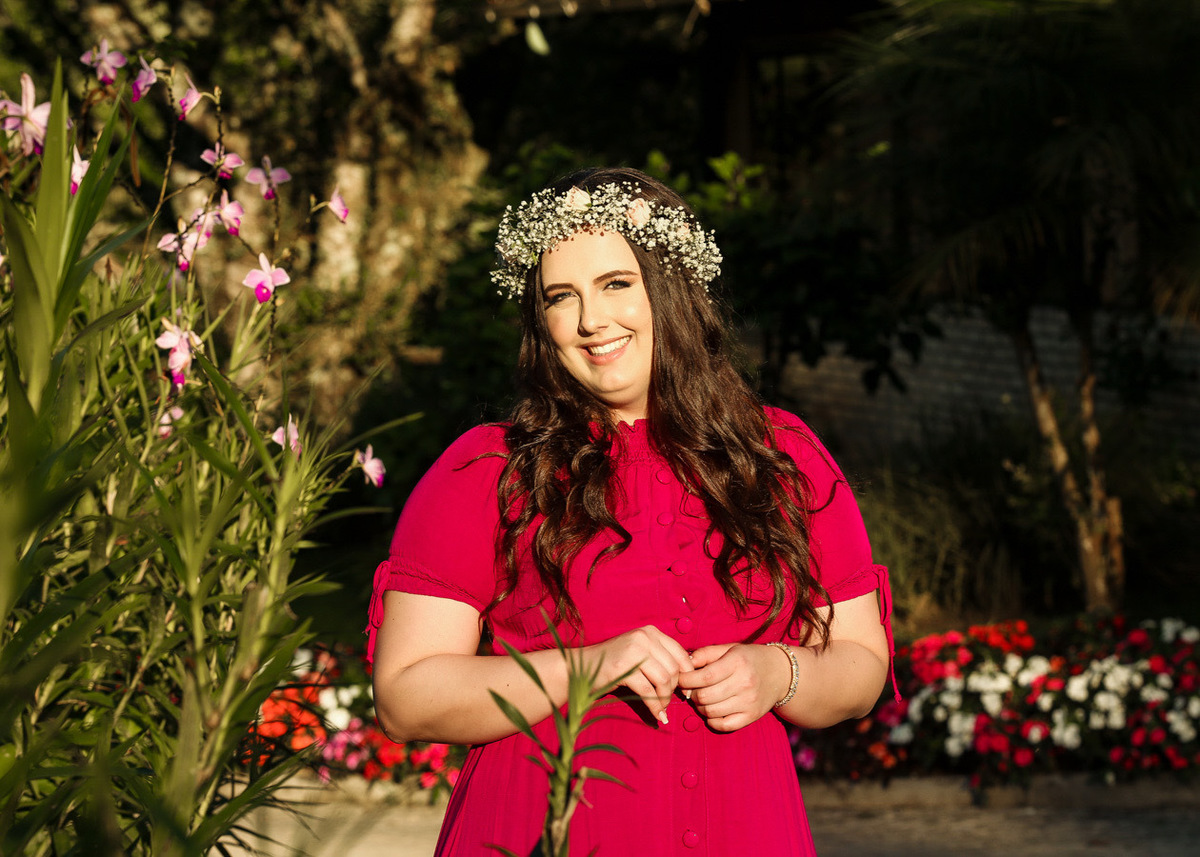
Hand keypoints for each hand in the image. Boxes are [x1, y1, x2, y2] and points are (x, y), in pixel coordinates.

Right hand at [584, 625, 692, 724]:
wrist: (583, 667)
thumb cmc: (615, 663)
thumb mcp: (640, 653)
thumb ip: (661, 658)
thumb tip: (689, 676)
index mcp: (651, 632)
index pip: (681, 654)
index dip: (687, 675)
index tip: (686, 691)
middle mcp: (644, 637)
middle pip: (674, 669)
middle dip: (674, 690)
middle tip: (667, 702)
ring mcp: (634, 651)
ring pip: (663, 680)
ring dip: (664, 699)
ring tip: (661, 708)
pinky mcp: (624, 668)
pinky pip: (648, 692)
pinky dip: (655, 707)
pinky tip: (656, 715)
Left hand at [676, 643, 792, 731]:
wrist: (780, 673)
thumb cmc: (749, 658)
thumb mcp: (730, 648)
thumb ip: (706, 653)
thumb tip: (685, 663)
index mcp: (737, 662)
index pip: (705, 676)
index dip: (687, 680)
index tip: (681, 679)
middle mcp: (745, 683)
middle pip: (705, 696)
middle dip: (692, 694)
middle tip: (692, 690)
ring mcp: (749, 702)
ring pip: (711, 711)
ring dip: (700, 707)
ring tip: (702, 698)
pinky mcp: (752, 716)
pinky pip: (724, 725)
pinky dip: (712, 720)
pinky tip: (712, 711)